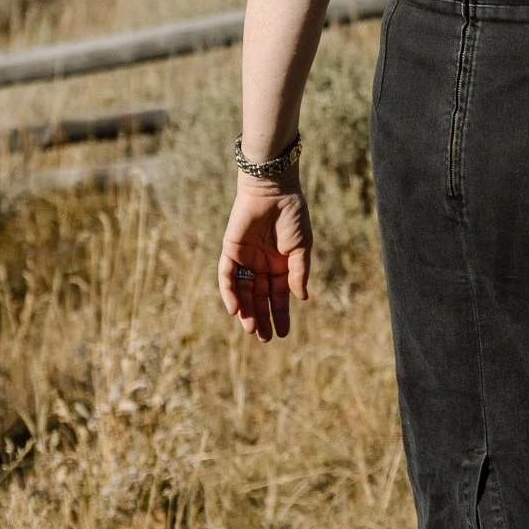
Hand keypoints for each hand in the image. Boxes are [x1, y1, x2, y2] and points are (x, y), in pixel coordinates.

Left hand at [219, 178, 310, 341]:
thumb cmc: (292, 216)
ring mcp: (245, 259)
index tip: (284, 333)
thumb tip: (301, 298)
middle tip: (265, 338)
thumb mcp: (302, 248)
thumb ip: (299, 272)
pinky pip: (227, 276)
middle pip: (259, 297)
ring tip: (252, 329)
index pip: (279, 295)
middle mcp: (262, 265)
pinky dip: (230, 292)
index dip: (281, 314)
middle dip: (262, 318)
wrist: (273, 191)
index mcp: (282, 265)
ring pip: (242, 291)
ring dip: (246, 310)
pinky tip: (235, 309)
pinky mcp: (230, 250)